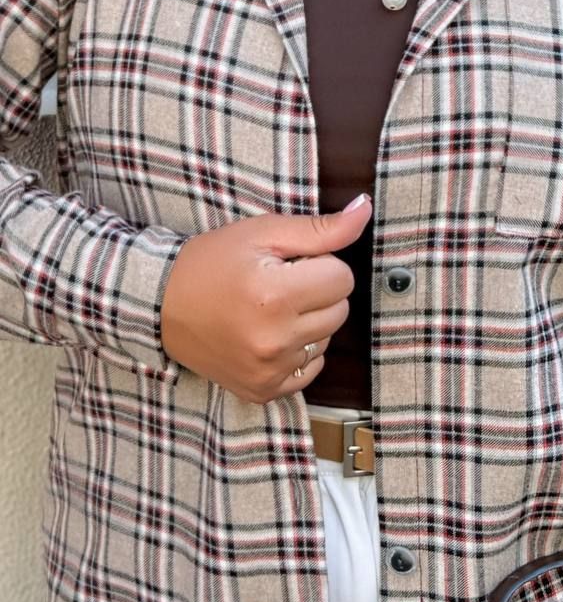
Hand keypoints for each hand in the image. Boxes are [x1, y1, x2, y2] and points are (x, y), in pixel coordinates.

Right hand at [159, 194, 372, 403]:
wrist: (159, 306)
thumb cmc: (210, 263)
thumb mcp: (262, 233)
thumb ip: (320, 228)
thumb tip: (364, 210)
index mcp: (276, 295)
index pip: (342, 277)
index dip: (319, 264)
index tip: (289, 265)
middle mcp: (275, 339)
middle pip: (340, 310)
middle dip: (317, 293)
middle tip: (278, 286)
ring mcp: (269, 370)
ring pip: (327, 340)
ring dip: (308, 323)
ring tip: (268, 311)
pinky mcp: (264, 391)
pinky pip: (310, 370)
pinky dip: (297, 352)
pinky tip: (267, 336)